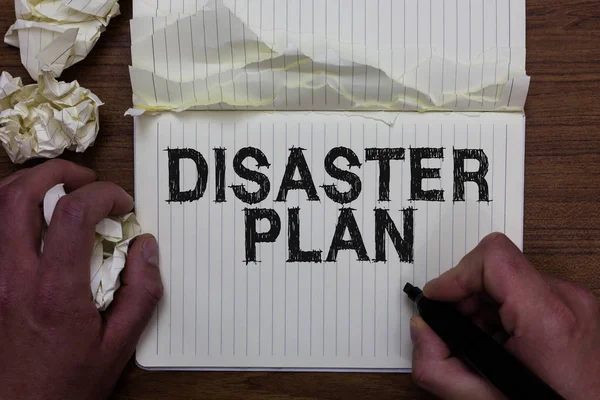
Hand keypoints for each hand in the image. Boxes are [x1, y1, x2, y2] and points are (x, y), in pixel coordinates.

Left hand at [0, 160, 162, 399]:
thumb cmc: (66, 384)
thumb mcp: (118, 346)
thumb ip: (140, 293)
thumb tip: (146, 247)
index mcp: (55, 291)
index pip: (73, 214)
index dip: (103, 194)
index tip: (122, 205)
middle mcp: (13, 277)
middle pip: (20, 195)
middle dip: (57, 172)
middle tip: (84, 180)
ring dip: (27, 185)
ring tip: (56, 190)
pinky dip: (6, 210)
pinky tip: (28, 218)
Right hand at [411, 233, 599, 399]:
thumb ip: (437, 366)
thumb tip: (423, 329)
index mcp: (548, 320)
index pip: (494, 258)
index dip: (456, 274)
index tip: (438, 296)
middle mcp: (568, 301)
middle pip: (497, 266)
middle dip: (465, 295)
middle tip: (456, 328)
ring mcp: (577, 302)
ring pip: (511, 278)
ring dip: (483, 304)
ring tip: (481, 341)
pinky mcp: (578, 307)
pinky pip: (528, 291)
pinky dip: (504, 311)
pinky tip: (502, 342)